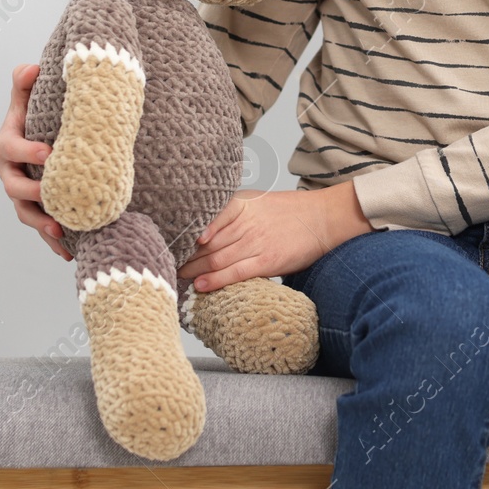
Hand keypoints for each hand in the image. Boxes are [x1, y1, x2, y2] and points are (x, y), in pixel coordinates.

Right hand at [0, 63, 71, 260]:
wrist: (43, 137)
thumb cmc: (35, 115)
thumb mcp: (27, 99)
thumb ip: (24, 83)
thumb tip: (30, 69)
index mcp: (7, 144)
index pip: (11, 148)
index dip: (27, 151)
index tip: (50, 152)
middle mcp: (9, 172)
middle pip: (13, 187)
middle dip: (32, 193)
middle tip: (52, 195)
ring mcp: (21, 194)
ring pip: (26, 212)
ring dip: (41, 223)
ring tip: (60, 230)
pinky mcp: (35, 209)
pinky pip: (42, 227)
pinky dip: (53, 240)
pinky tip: (70, 253)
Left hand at [177, 182, 373, 290]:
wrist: (323, 218)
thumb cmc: (290, 213)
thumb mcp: (257, 202)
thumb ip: (231, 214)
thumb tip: (203, 233)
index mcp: (240, 204)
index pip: (202, 221)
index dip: (182, 235)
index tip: (166, 244)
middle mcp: (246, 221)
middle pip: (205, 243)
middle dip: (183, 256)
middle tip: (164, 265)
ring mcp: (256, 241)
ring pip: (216, 258)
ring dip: (193, 271)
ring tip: (177, 278)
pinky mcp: (268, 260)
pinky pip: (236, 272)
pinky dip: (216, 280)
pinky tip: (201, 286)